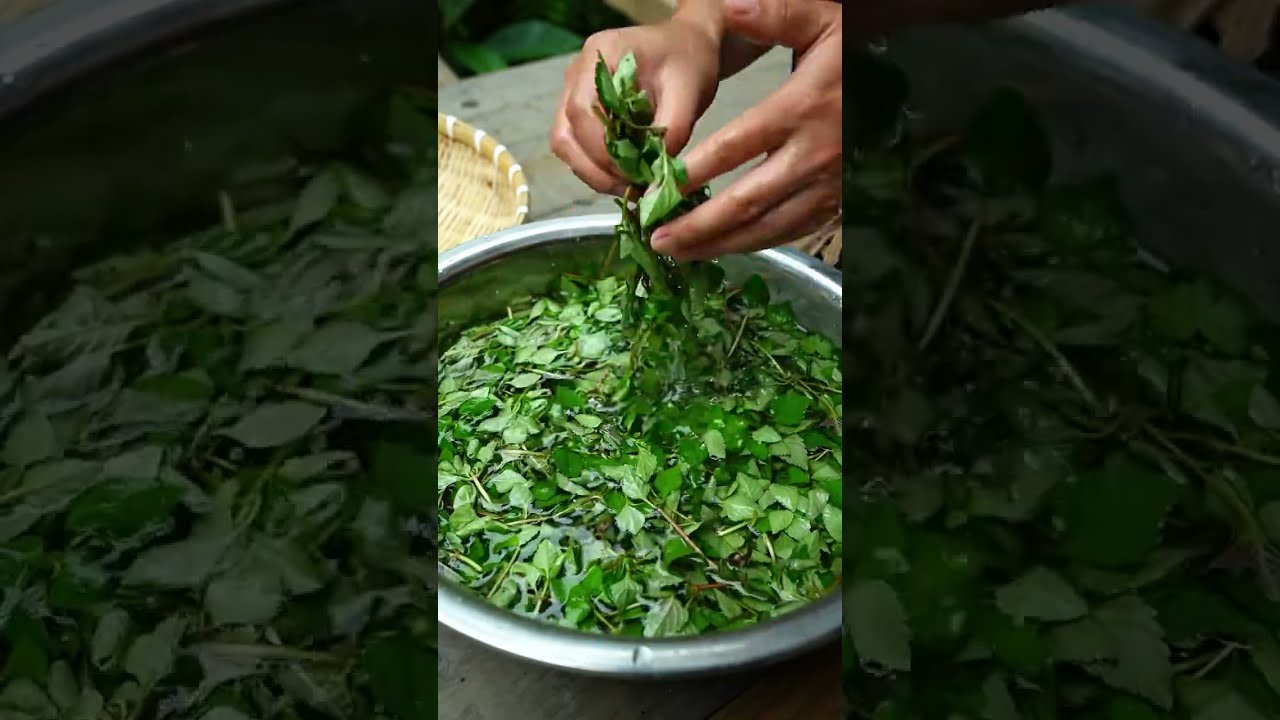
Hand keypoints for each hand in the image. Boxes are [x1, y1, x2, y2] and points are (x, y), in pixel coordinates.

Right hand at [551, 9, 724, 195]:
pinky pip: (577, 147)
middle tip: (630, 189)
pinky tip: (625, 176)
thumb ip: (673, 129)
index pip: (581, 111)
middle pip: (565, 133)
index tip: (631, 173)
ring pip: (566, 144)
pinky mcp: (581, 111)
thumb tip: (654, 173)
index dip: (600, 150)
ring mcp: (574, 92)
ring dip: (593, 173)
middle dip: (595, 169)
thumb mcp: (690, 91)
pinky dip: (597, 168)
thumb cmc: (688, 61)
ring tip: (629, 187)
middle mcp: (577, 73)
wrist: (687, 47)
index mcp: (600, 54)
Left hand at [651, 0, 841, 260]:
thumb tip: (732, 6)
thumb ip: (777, 12)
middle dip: (699, 225)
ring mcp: (829, 186)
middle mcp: (815, 155)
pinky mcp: (838, 204)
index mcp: (802, 109)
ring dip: (721, 244)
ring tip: (680, 253)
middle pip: (747, 201)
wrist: (918, 87)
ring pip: (768, 227)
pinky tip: (724, 248)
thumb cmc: (858, 52)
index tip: (656, 188)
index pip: (737, 147)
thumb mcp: (824, 19)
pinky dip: (754, 244)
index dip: (695, 173)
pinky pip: (791, 232)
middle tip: (657, 238)